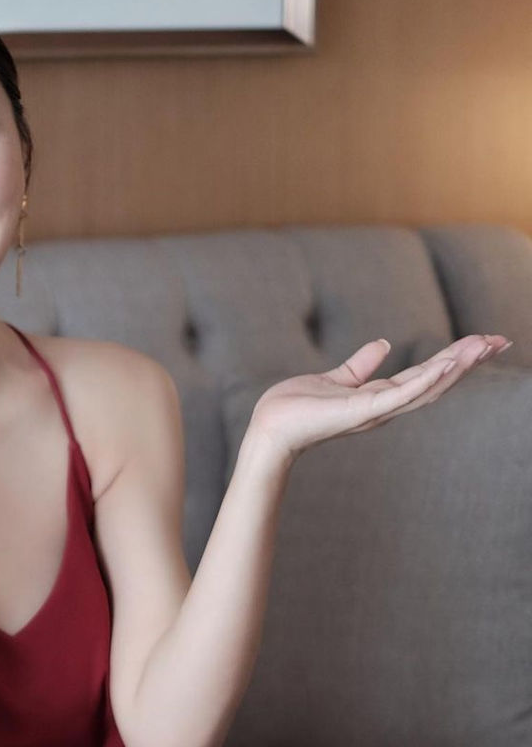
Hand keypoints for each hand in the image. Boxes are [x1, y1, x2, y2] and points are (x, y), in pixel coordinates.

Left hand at [245, 333, 512, 460]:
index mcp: (378, 396)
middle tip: (500, 341)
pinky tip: (445, 366)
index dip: (454, 358)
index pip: (425, 375)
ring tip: (482, 347)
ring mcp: (374, 410)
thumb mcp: (335, 379)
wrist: (269, 429)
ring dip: (454, 367)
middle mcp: (383, 406)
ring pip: (424, 387)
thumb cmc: (296, 408)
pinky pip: (398, 395)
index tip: (482, 341)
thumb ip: (361, 365)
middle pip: (435, 381)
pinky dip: (423, 382)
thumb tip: (384, 344)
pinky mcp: (359, 411)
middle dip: (467, 361)